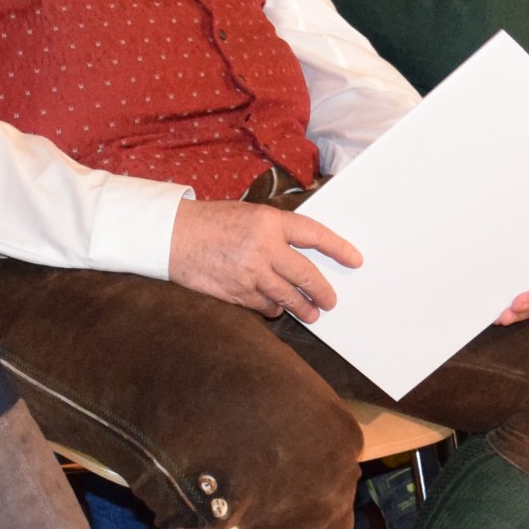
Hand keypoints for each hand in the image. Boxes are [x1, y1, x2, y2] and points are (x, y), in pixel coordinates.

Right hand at [169, 199, 362, 318]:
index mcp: (269, 222)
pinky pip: (265, 307)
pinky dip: (273, 309)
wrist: (172, 237)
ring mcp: (250, 273)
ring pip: (288, 297)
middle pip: (306, 275)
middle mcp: (263, 248)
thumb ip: (276, 230)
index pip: (314, 235)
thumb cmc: (211, 222)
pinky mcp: (236, 293)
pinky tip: (276, 309)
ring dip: (303, 308)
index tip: (355, 260)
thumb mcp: (249, 214)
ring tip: (312, 314)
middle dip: (322, 292)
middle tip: (330, 301)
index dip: (338, 248)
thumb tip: (305, 250)